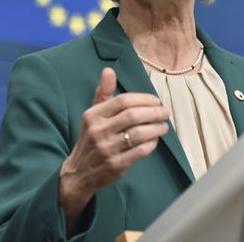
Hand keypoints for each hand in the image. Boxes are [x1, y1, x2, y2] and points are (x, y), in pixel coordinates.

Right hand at [58, 67, 168, 233]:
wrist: (78, 173)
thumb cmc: (91, 138)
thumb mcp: (92, 115)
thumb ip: (103, 93)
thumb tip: (109, 70)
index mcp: (93, 115)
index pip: (123, 101)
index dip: (144, 99)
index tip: (156, 101)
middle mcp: (98, 131)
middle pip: (133, 115)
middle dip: (155, 112)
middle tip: (165, 112)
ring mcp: (106, 149)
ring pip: (139, 134)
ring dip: (157, 128)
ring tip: (164, 126)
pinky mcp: (115, 165)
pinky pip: (140, 151)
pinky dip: (151, 144)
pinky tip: (155, 140)